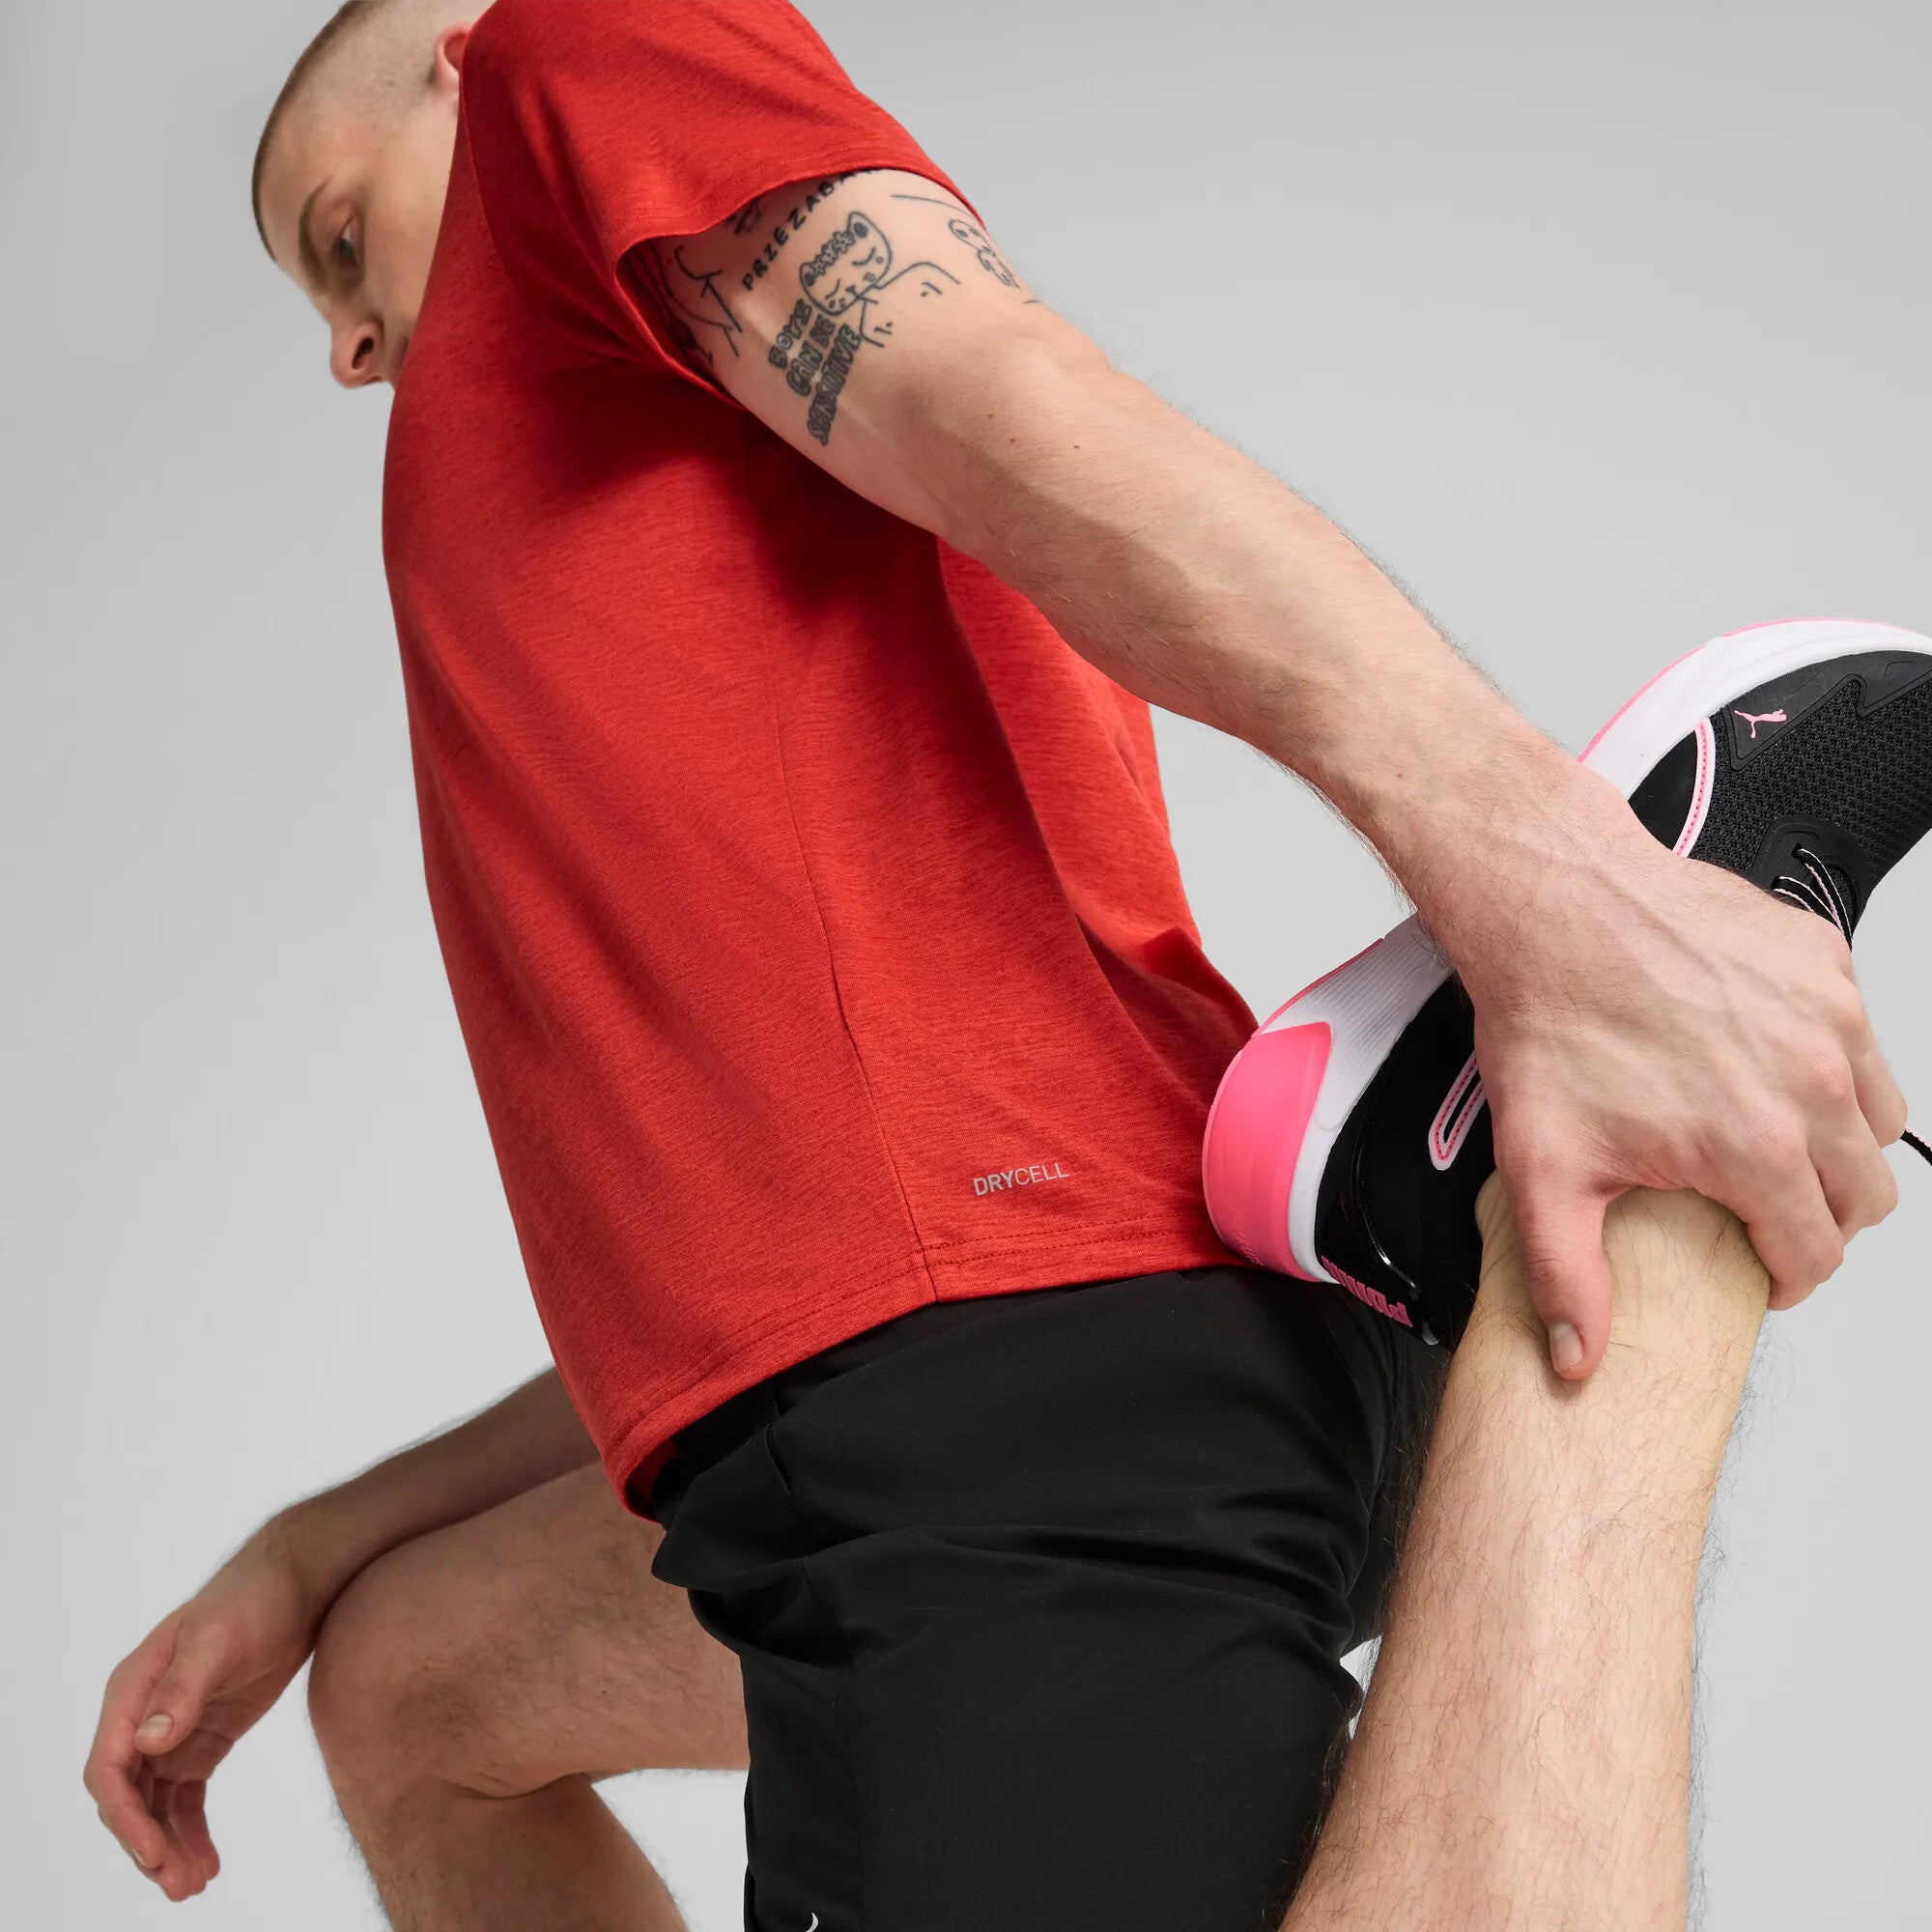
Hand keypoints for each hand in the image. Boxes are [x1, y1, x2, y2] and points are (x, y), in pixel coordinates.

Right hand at [83, 1518, 335, 1901]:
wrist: (298, 1583)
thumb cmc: (254, 1599)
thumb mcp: (220, 1639)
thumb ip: (183, 1689)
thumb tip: (147, 1742)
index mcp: (133, 1690)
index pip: (110, 1768)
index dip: (125, 1817)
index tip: (152, 1854)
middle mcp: (143, 1715)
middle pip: (129, 1797)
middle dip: (148, 1844)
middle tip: (179, 1885)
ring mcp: (172, 1731)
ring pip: (156, 1806)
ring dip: (169, 1847)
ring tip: (195, 1886)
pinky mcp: (203, 1740)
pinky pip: (185, 1799)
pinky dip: (191, 1832)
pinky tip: (209, 1862)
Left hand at [1456, 769, 1906, 1378]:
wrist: (1551, 907)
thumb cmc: (1549, 1021)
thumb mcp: (1542, 1167)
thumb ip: (1566, 1276)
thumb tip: (1576, 1360)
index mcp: (1755, 1146)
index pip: (1817, 1255)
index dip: (1784, 1276)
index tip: (1760, 1269)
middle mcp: (1812, 1081)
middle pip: (1865, 1194)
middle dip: (1821, 1218)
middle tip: (1766, 1210)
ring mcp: (1829, 1017)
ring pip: (1878, 1118)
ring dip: (1838, 1144)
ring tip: (1773, 1143)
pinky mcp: (1825, 963)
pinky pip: (1860, 1037)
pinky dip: (1830, 1062)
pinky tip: (1764, 1063)